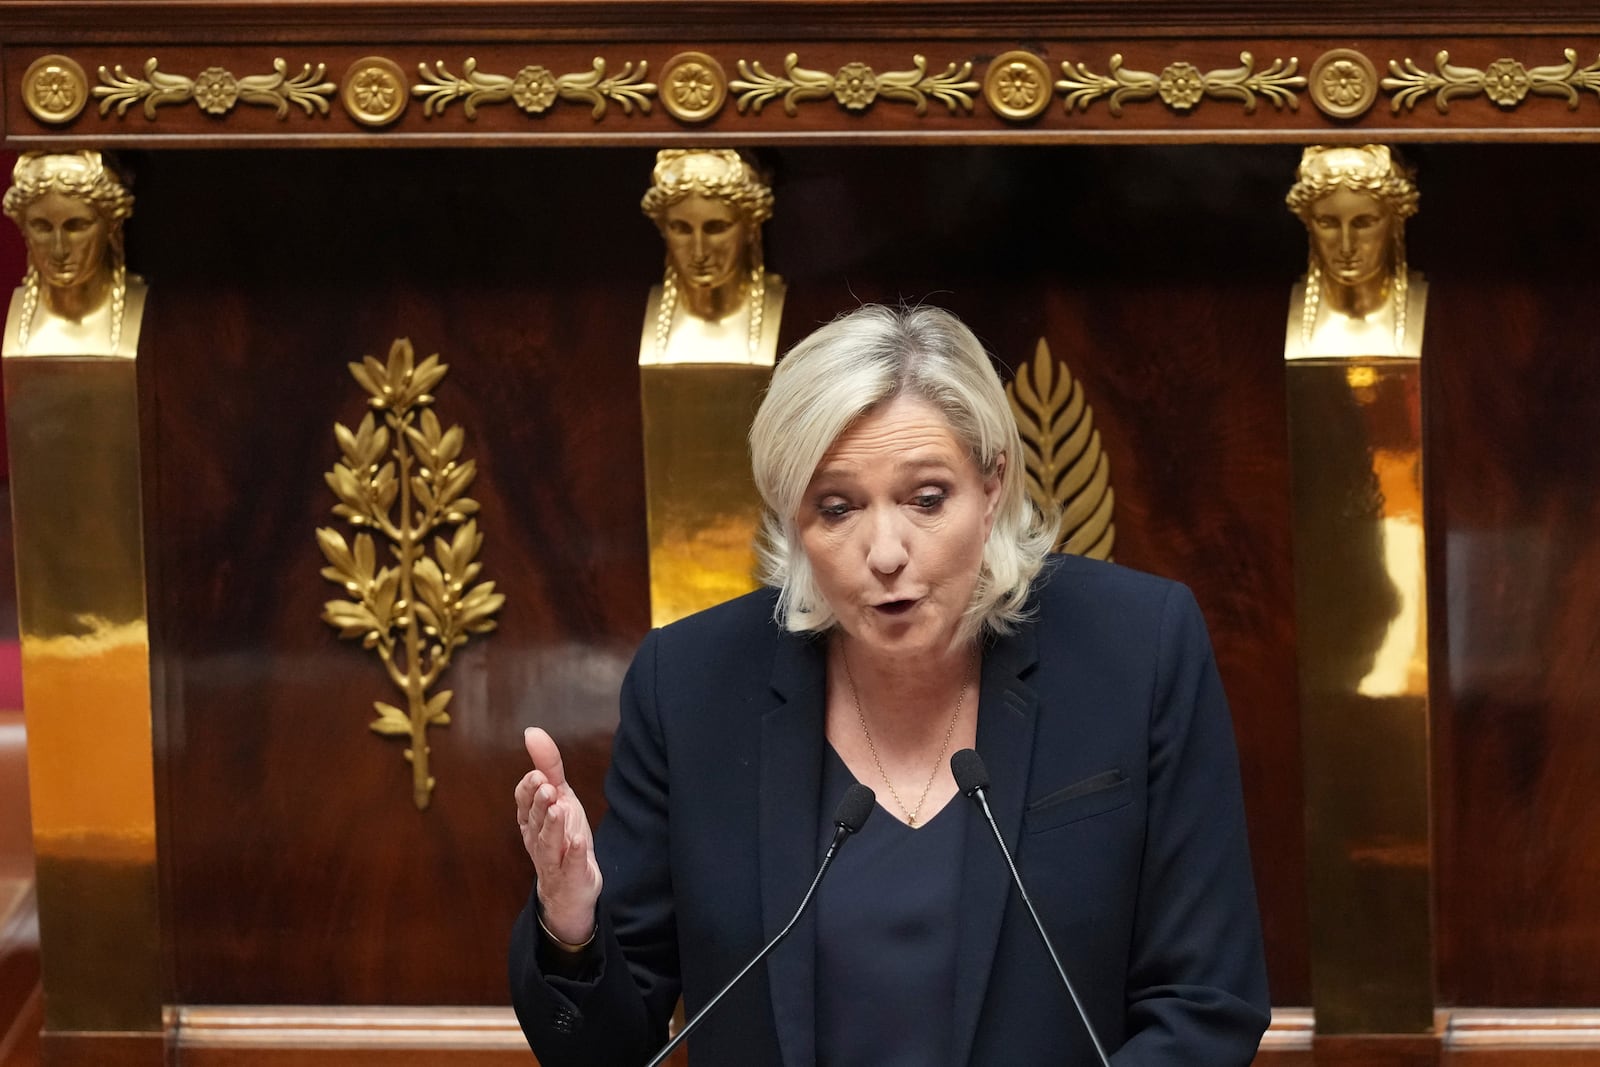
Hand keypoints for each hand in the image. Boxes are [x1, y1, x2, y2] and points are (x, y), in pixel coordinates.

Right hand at [516, 727, 602, 944]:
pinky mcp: (572, 875)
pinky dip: (573, 852)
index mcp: (532, 820)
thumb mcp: (560, 798)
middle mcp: (538, 839)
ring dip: (552, 825)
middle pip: (535, 820)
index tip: (538, 774)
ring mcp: (553, 859)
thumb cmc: (563, 837)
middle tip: (547, 786)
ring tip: (558, 808)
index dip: (529, 789)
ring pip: (548, 842)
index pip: (524, 802)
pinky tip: (578, 841)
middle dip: (539, 803)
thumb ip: (548, 766)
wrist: (572, 887)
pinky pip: (571, 864)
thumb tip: (532, 732)